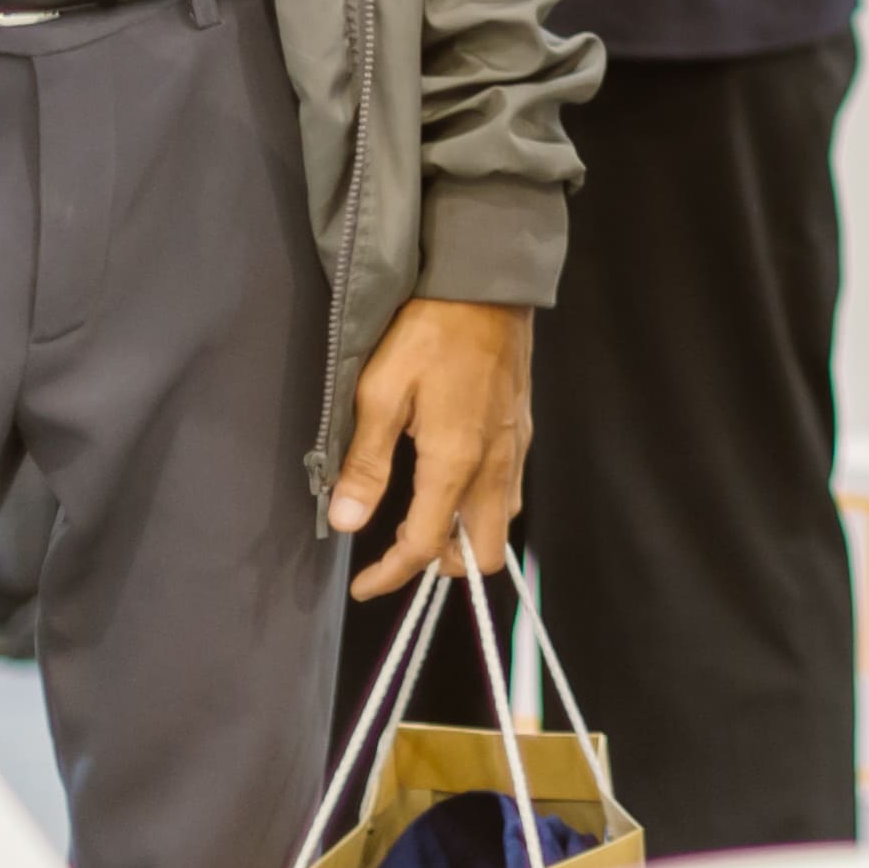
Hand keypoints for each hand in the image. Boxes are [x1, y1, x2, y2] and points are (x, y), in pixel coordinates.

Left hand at [334, 297, 536, 600]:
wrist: (486, 281)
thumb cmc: (427, 331)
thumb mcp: (380, 391)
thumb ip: (365, 462)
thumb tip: (346, 522)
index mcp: (456, 461)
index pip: (425, 544)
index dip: (391, 574)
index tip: (363, 586)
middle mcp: (495, 464)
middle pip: (485, 552)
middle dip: (443, 564)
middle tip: (401, 550)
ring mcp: (516, 446)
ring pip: (502, 521)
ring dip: (466, 535)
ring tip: (424, 516)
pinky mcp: (522, 427)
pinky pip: (510, 489)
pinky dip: (481, 505)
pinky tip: (451, 479)